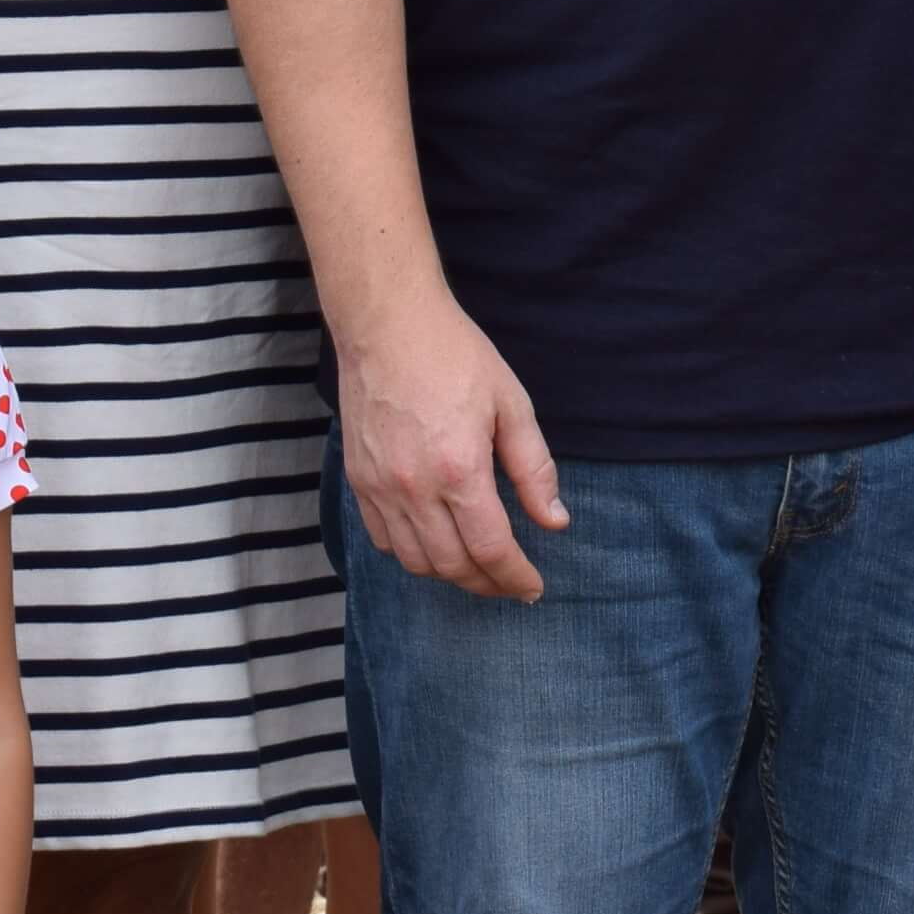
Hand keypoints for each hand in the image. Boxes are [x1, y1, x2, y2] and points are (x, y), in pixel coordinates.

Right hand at [335, 282, 562, 601]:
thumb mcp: (512, 405)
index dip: (515, 578)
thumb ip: (534, 470)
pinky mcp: (358, 480)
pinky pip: (384, 540)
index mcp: (459, 468)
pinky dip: (413, 554)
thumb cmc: (455, 356)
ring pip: (415, 561)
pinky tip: (436, 544)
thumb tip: (555, 522)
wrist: (388, 325)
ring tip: (478, 569)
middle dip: (487, 584)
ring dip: (450, 574)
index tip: (533, 588)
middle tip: (511, 584)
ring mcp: (379, 487)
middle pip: (452, 565)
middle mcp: (414, 487)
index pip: (491, 549)